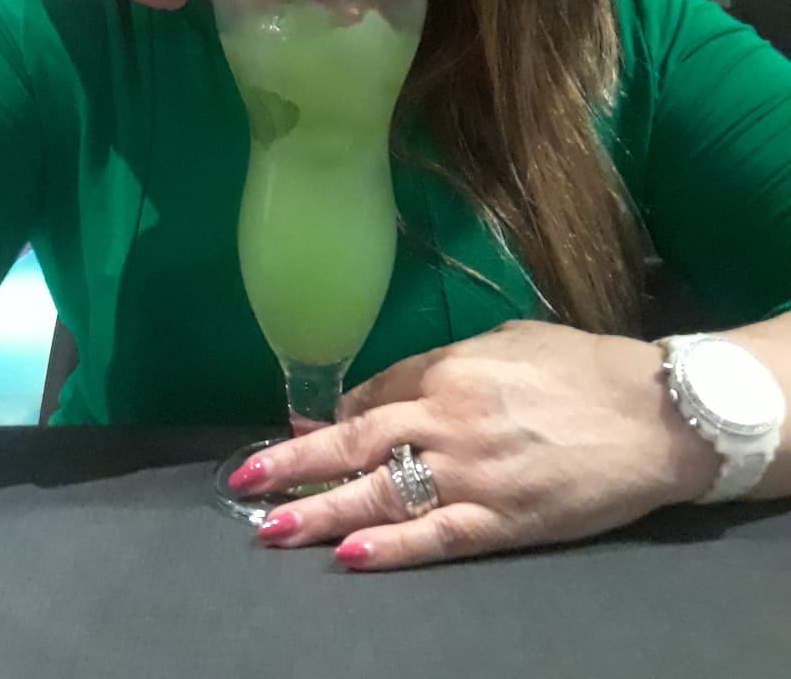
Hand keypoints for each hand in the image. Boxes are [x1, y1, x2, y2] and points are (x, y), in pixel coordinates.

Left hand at [236, 320, 720, 570]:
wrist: (652, 414)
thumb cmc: (579, 366)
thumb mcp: (506, 341)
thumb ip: (441, 363)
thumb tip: (383, 390)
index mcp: (451, 369)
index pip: (372, 396)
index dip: (332, 418)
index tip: (301, 433)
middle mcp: (450, 420)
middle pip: (357, 441)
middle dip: (296, 461)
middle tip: (245, 477)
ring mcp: (474, 475)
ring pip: (382, 494)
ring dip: (322, 511)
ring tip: (272, 525)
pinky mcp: (504, 521)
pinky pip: (435, 538)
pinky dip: (390, 549)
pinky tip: (347, 557)